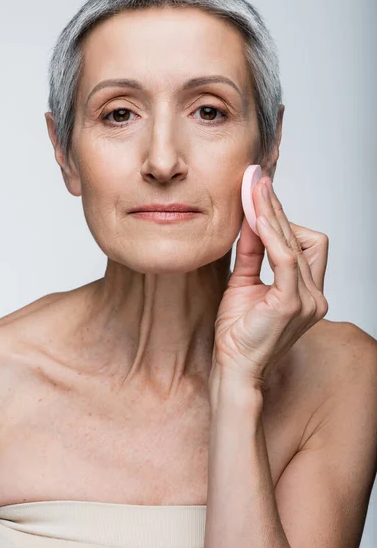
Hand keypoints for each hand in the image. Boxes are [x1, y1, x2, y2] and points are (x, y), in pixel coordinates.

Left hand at [209, 176, 328, 398]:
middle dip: (276, 208)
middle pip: (302, 237)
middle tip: (256, 180)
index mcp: (308, 291)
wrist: (231, 367)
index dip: (282, 217)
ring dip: (271, 215)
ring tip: (252, 190)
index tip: (260, 192)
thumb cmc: (238, 332)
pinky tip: (255, 217)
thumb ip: (252, 252)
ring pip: (294, 242)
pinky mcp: (291, 303)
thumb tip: (250, 217)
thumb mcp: (243, 282)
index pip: (304, 243)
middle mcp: (315, 295)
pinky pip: (285, 258)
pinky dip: (271, 235)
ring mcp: (308, 300)